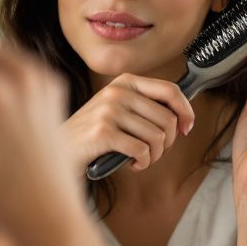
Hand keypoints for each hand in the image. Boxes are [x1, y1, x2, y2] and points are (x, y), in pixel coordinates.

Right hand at [63, 74, 194, 175]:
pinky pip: (141, 151)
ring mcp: (109, 110)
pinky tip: (132, 164)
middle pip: (167, 119)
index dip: (186, 111)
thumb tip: (182, 117)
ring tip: (141, 159)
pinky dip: (142, 163)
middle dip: (167, 143)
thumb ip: (145, 106)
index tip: (187, 128)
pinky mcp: (102, 132)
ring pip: (157, 138)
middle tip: (154, 152)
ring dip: (154, 156)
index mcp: (124, 81)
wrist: (59, 150)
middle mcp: (117, 91)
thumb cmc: (93, 134)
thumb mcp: (118, 109)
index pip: (170, 90)